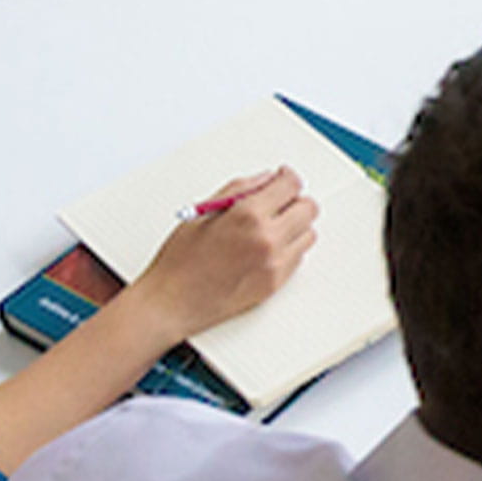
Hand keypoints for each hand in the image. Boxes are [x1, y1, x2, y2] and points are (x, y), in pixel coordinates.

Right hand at [128, 169, 318, 334]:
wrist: (173, 303)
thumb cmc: (180, 260)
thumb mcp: (203, 212)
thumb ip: (240, 189)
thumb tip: (267, 179)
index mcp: (249, 215)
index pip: (291, 184)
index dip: (287, 177)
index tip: (282, 178)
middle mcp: (268, 239)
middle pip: (308, 208)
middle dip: (293, 201)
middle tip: (276, 204)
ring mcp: (275, 264)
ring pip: (308, 233)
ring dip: (294, 226)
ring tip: (267, 228)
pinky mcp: (276, 283)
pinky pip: (298, 257)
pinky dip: (288, 248)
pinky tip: (264, 248)